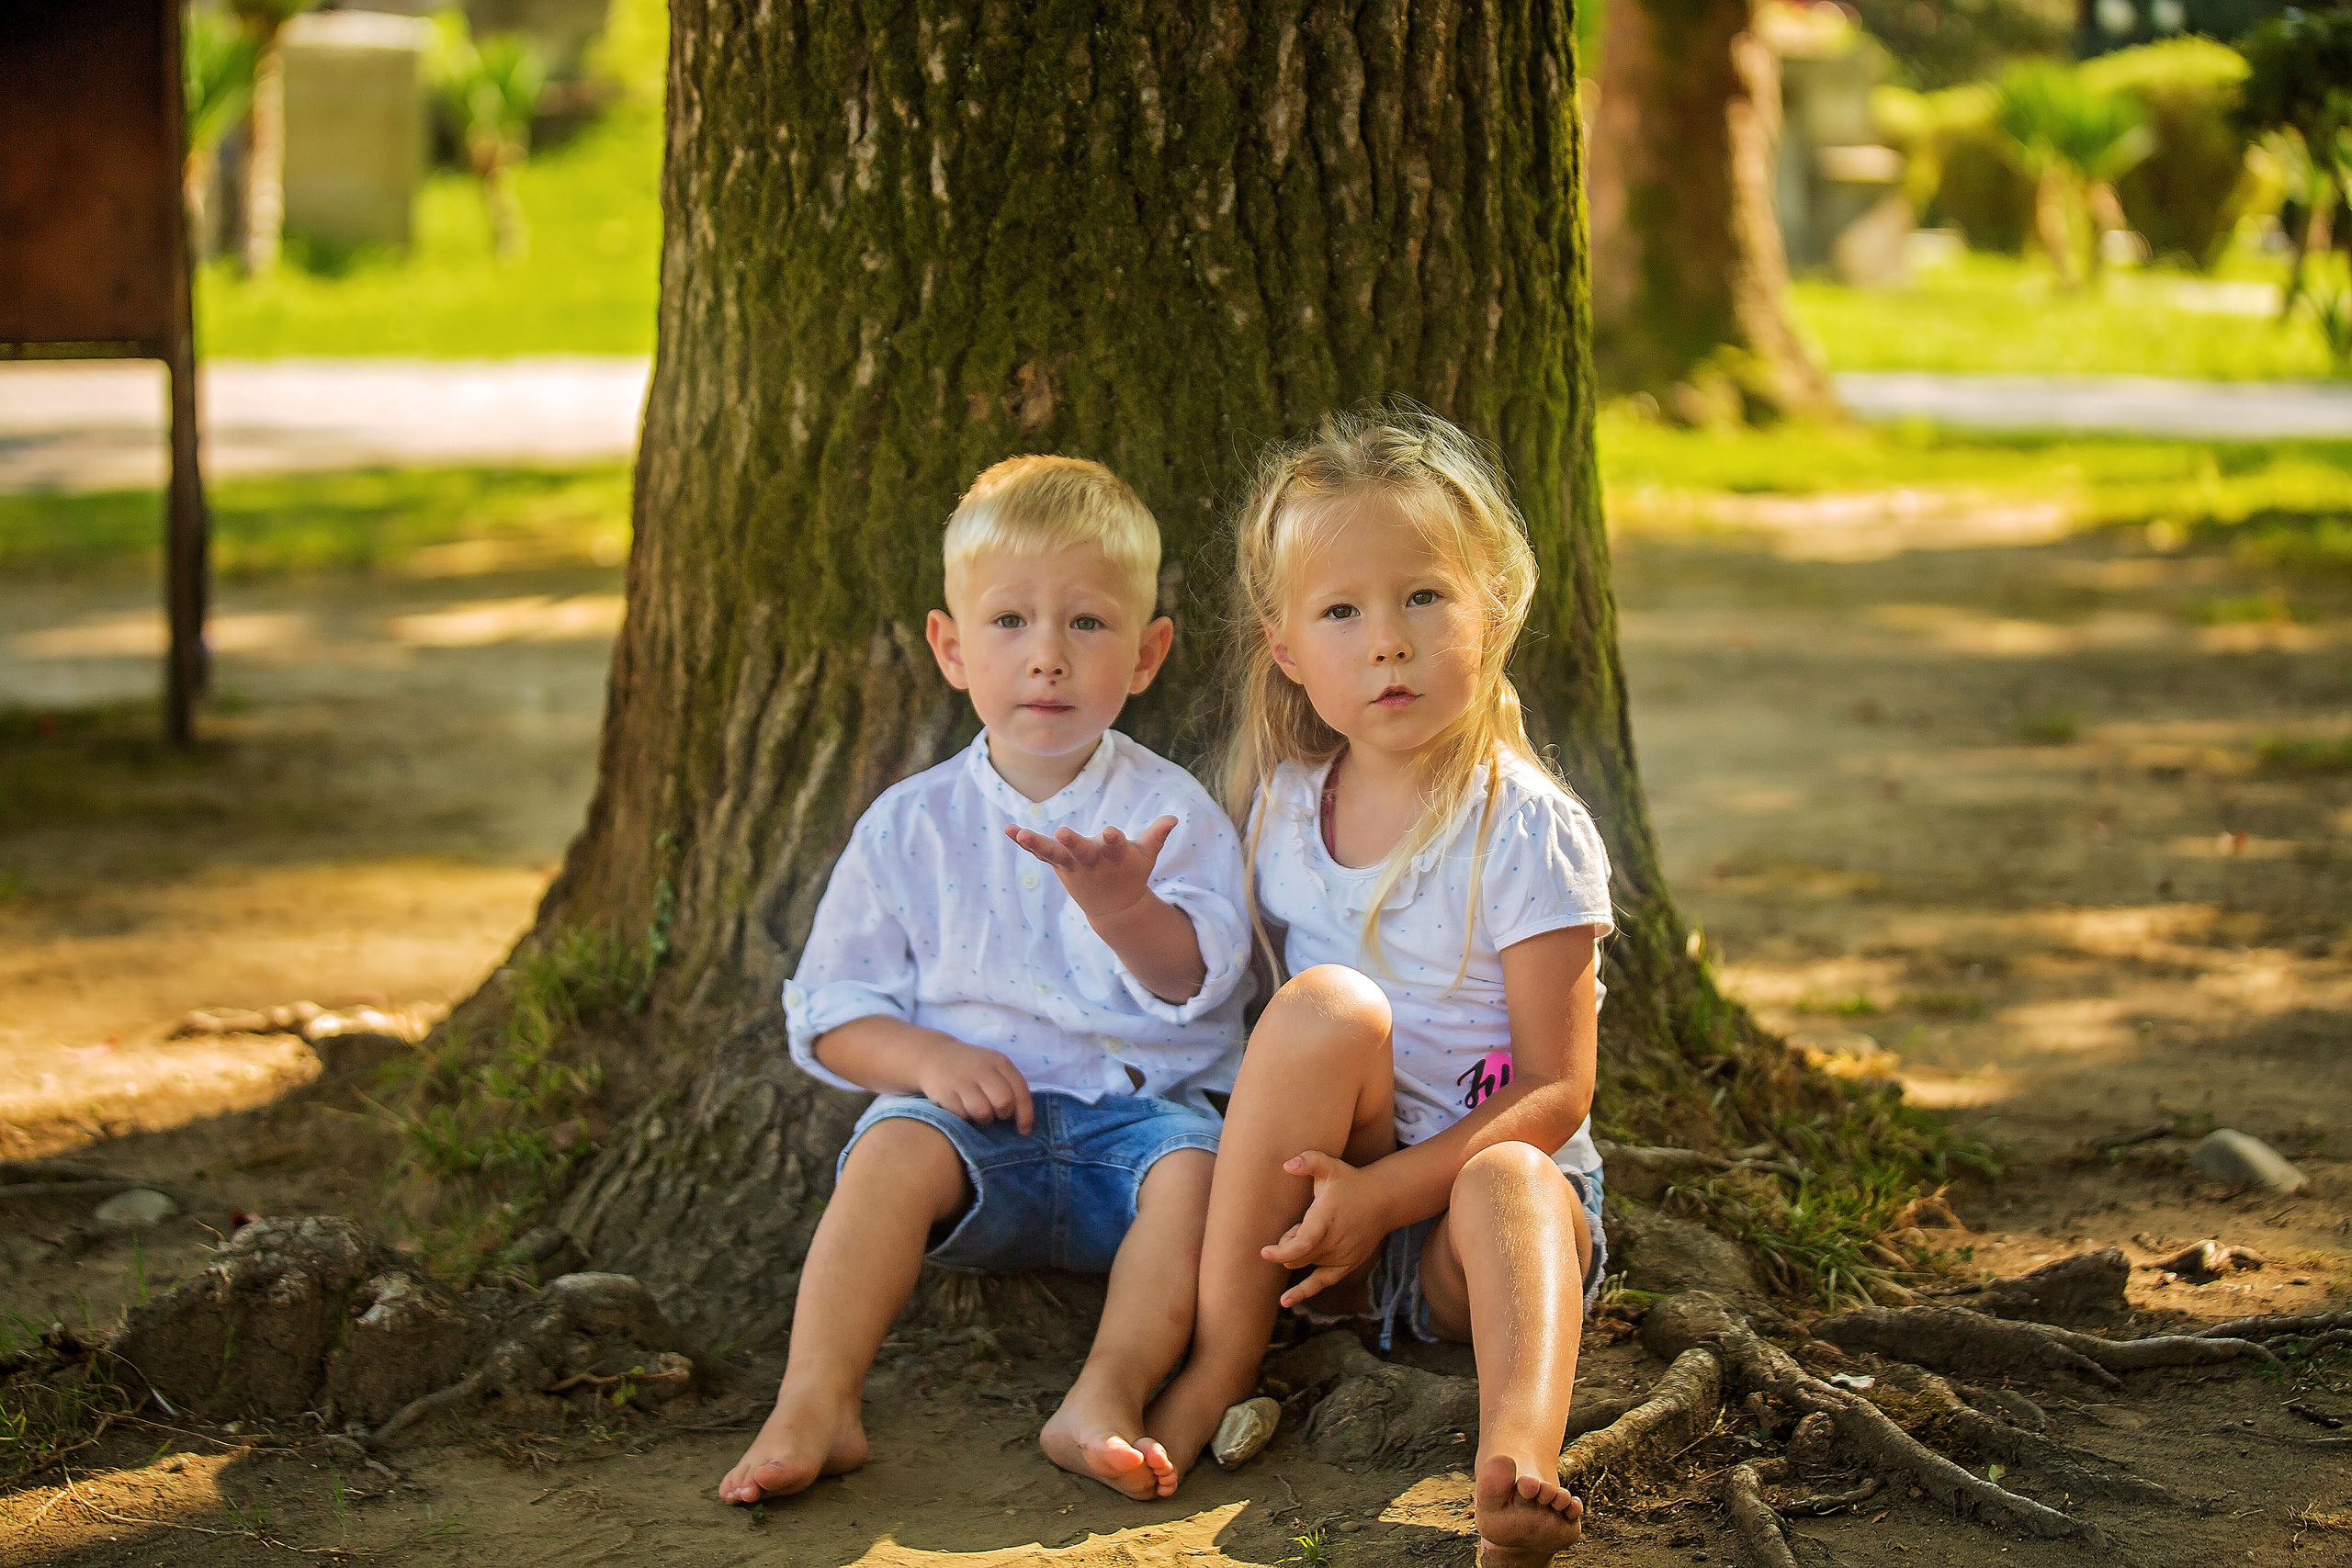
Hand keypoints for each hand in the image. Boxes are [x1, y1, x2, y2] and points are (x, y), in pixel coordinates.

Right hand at [913, 1039, 1034, 1133]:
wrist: (934, 1056)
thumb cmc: (971, 1067)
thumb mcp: (993, 1067)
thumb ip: (1008, 1086)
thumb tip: (1023, 1120)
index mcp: (999, 1062)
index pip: (1020, 1090)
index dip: (1025, 1114)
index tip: (1024, 1129)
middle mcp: (982, 1068)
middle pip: (1004, 1102)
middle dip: (1003, 1114)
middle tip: (995, 1114)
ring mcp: (961, 1080)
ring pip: (983, 1112)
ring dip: (983, 1119)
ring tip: (977, 1111)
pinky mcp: (944, 1092)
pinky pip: (962, 1116)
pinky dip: (964, 1118)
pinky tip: (961, 1109)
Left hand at [1004, 815, 1177, 927]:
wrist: (1115, 909)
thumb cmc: (1132, 873)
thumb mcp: (1147, 856)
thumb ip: (1156, 836)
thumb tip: (1173, 819)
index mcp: (1116, 857)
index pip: (1116, 847)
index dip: (1115, 840)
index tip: (1112, 832)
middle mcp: (1093, 862)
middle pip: (1082, 851)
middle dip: (1073, 842)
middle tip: (1063, 832)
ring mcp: (1074, 865)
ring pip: (1054, 853)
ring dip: (1037, 843)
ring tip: (1021, 833)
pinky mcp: (1060, 865)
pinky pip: (1039, 852)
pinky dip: (1024, 842)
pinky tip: (1008, 829)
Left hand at [1263, 1151, 1393, 1307]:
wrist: (1382, 1201)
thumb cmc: (1350, 1182)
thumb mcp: (1330, 1166)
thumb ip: (1309, 1161)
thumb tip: (1287, 1165)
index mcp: (1325, 1221)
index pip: (1301, 1245)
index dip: (1281, 1251)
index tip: (1264, 1252)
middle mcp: (1333, 1243)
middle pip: (1296, 1256)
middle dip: (1288, 1244)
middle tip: (1299, 1224)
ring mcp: (1340, 1257)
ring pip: (1304, 1264)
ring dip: (1298, 1253)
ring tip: (1312, 1231)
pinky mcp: (1345, 1266)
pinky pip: (1320, 1283)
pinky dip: (1302, 1291)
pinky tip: (1284, 1302)